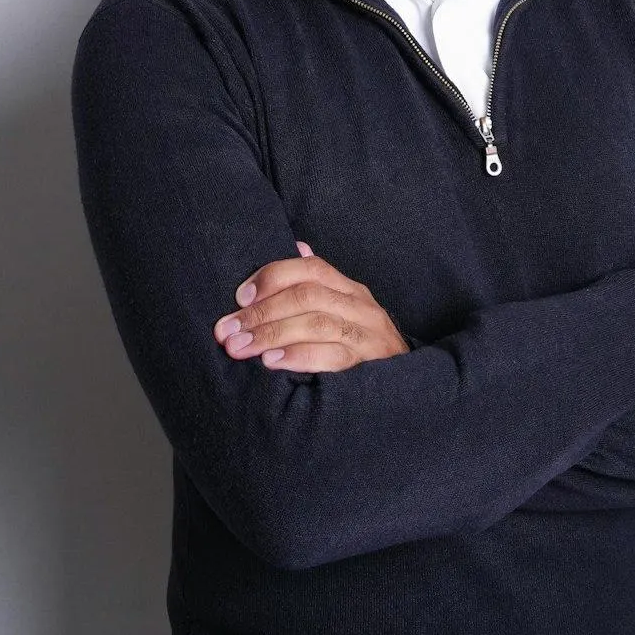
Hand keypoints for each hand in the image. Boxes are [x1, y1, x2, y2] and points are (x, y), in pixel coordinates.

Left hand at [212, 242, 409, 371]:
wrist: (407, 388)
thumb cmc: (360, 347)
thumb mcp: (342, 311)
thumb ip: (317, 285)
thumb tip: (298, 246)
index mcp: (349, 289)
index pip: (311, 269)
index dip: (273, 278)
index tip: (239, 298)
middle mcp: (361, 306)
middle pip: (308, 296)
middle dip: (262, 312)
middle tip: (227, 331)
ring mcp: (369, 334)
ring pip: (317, 323)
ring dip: (273, 334)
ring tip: (241, 347)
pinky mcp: (371, 364)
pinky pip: (333, 355)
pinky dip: (299, 356)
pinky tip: (272, 362)